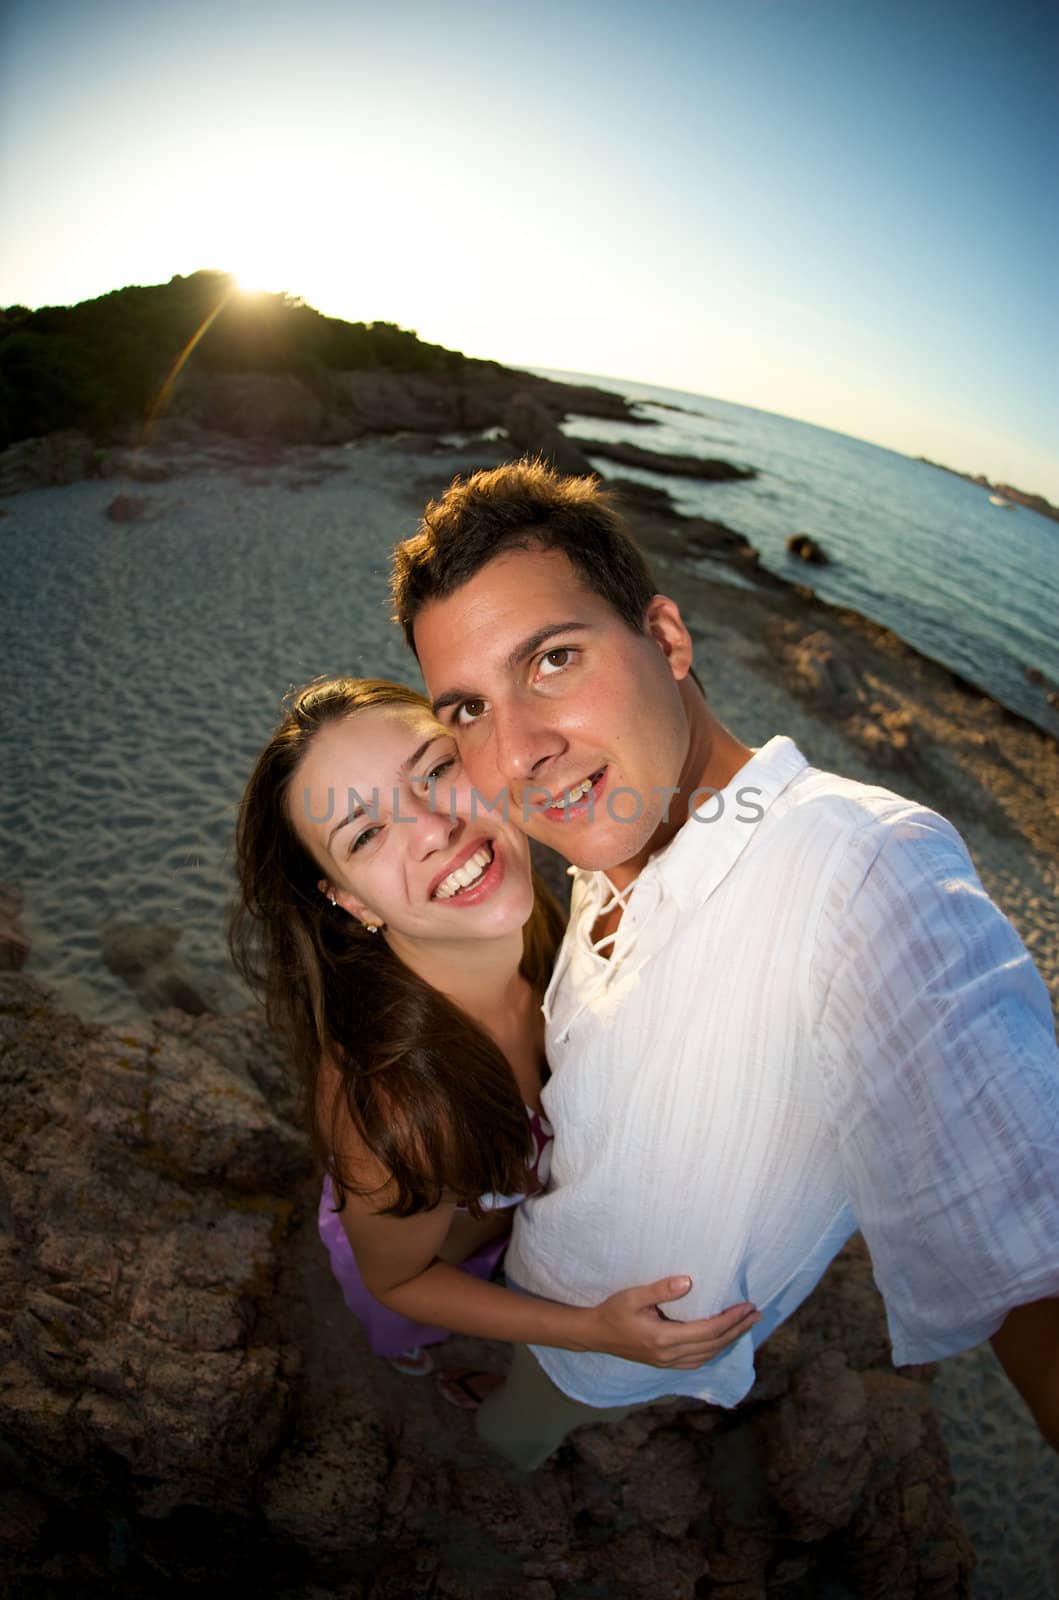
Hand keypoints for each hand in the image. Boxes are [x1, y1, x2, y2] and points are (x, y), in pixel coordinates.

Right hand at [587, 1276, 760, 1367]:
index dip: (730, 1319)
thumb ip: (660, 1289)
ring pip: (708, 1356)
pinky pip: (698, 1360)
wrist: (595, 1335)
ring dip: (729, 1341)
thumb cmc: (613, 1311)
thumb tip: (688, 1281)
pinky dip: (715, 1350)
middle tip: (757, 1314)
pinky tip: (722, 1340)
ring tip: (745, 1326)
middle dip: (737, 1330)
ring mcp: (667, 1363)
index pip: (708, 1331)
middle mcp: (669, 1355)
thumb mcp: (633, 1296)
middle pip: (713, 1345)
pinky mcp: (664, 1363)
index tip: (747, 1306)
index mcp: (663, 1339)